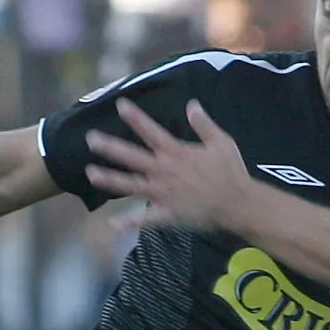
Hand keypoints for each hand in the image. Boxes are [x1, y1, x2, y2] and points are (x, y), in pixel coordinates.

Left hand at [83, 99, 251, 231]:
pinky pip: (145, 219)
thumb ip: (203, 123)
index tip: (119, 104)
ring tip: (90, 174)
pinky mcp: (168, 214)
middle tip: (90, 138)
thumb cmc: (231, 172)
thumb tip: (191, 104)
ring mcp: (164, 193)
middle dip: (110, 147)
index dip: (135, 117)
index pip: (151, 130)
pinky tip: (112, 225)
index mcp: (177, 152)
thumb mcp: (221, 142)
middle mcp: (165, 171)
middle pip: (132, 156)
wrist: (238, 204)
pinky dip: (128, 223)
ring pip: (131, 185)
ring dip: (110, 179)